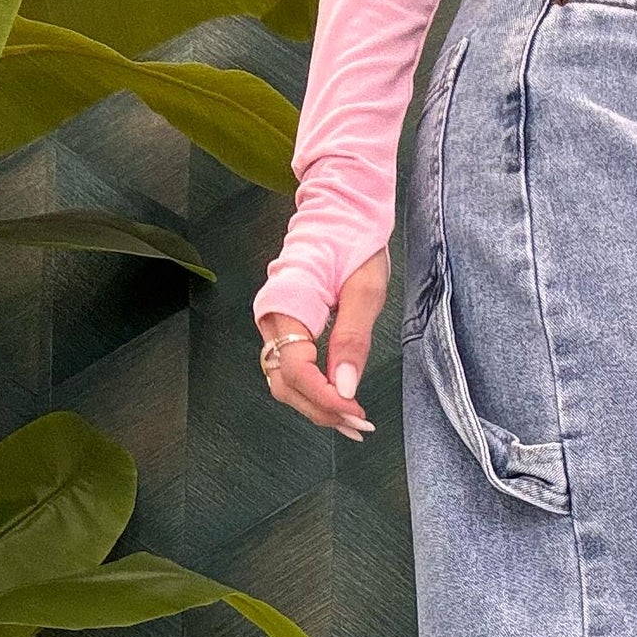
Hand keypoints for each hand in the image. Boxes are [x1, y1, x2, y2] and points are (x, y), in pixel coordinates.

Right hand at [257, 246, 389, 438]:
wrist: (341, 211)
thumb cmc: (355, 242)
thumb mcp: (365, 290)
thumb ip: (352, 340)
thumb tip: (346, 388)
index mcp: (286, 303)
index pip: (295, 369)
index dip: (323, 397)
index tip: (355, 412)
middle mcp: (272, 318)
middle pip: (284, 384)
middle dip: (320, 410)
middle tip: (359, 426)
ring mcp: (275, 324)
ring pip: (284, 382)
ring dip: (316, 406)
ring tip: (352, 422)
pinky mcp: (285, 328)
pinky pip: (291, 370)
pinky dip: (313, 391)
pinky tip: (340, 402)